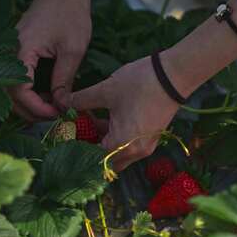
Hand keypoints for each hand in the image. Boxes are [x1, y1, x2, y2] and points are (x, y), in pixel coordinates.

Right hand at [9, 0, 91, 120]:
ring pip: (12, 89)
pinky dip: (30, 92)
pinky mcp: (17, 53)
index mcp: (21, 51)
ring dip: (30, 104)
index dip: (36, 108)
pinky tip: (48, 97)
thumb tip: (61, 106)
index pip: (19, 90)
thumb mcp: (73, 50)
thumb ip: (64, 80)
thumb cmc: (70, 16)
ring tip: (53, 109)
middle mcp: (10, 53)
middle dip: (31, 111)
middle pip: (10, 94)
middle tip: (54, 117)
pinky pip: (17, 79)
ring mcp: (11, 53)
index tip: (55, 114)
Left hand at [62, 56, 182, 171]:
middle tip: (76, 132)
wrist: (175, 75)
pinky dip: (116, 138)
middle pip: (106, 161)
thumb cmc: (139, 84)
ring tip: (89, 122)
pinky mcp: (152, 138)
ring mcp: (146, 147)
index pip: (92, 158)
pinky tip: (106, 119)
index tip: (66, 135)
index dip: (78, 148)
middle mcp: (135, 153)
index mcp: (121, 145)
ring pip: (118, 153)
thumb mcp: (105, 90)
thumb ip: (81, 100)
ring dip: (103, 142)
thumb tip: (62, 102)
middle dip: (91, 148)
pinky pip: (129, 146)